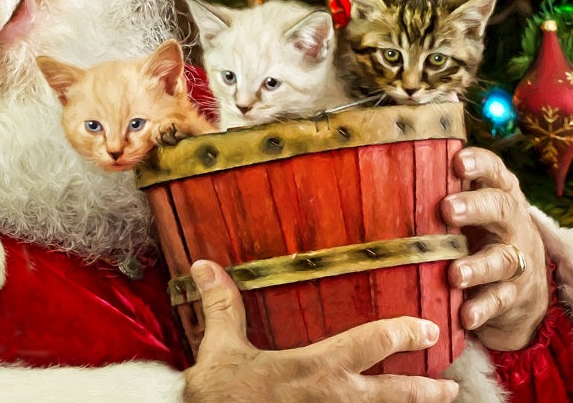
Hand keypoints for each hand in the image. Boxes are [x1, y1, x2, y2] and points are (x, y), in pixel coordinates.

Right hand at [182, 260, 458, 402]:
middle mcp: (333, 399)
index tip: (427, 328)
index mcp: (315, 368)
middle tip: (451, 386)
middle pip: (393, 395)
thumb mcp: (219, 347)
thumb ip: (221, 305)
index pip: (371, 345)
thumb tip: (204, 265)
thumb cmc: (221, 395)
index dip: (403, 334)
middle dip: (426, 390)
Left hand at [442, 147, 547, 350]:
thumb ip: (433, 193)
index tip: (457, 163)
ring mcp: (516, 259)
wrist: (518, 285)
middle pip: (500, 208)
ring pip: (503, 258)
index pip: (493, 170)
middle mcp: (511, 222)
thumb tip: (371, 180)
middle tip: (447, 210)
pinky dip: (482, 307)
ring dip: (478, 266)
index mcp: (497, 192)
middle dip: (475, 207)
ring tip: (455, 273)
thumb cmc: (475, 233)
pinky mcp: (513, 294)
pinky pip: (499, 300)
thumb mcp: (463, 210)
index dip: (479, 164)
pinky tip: (465, 314)